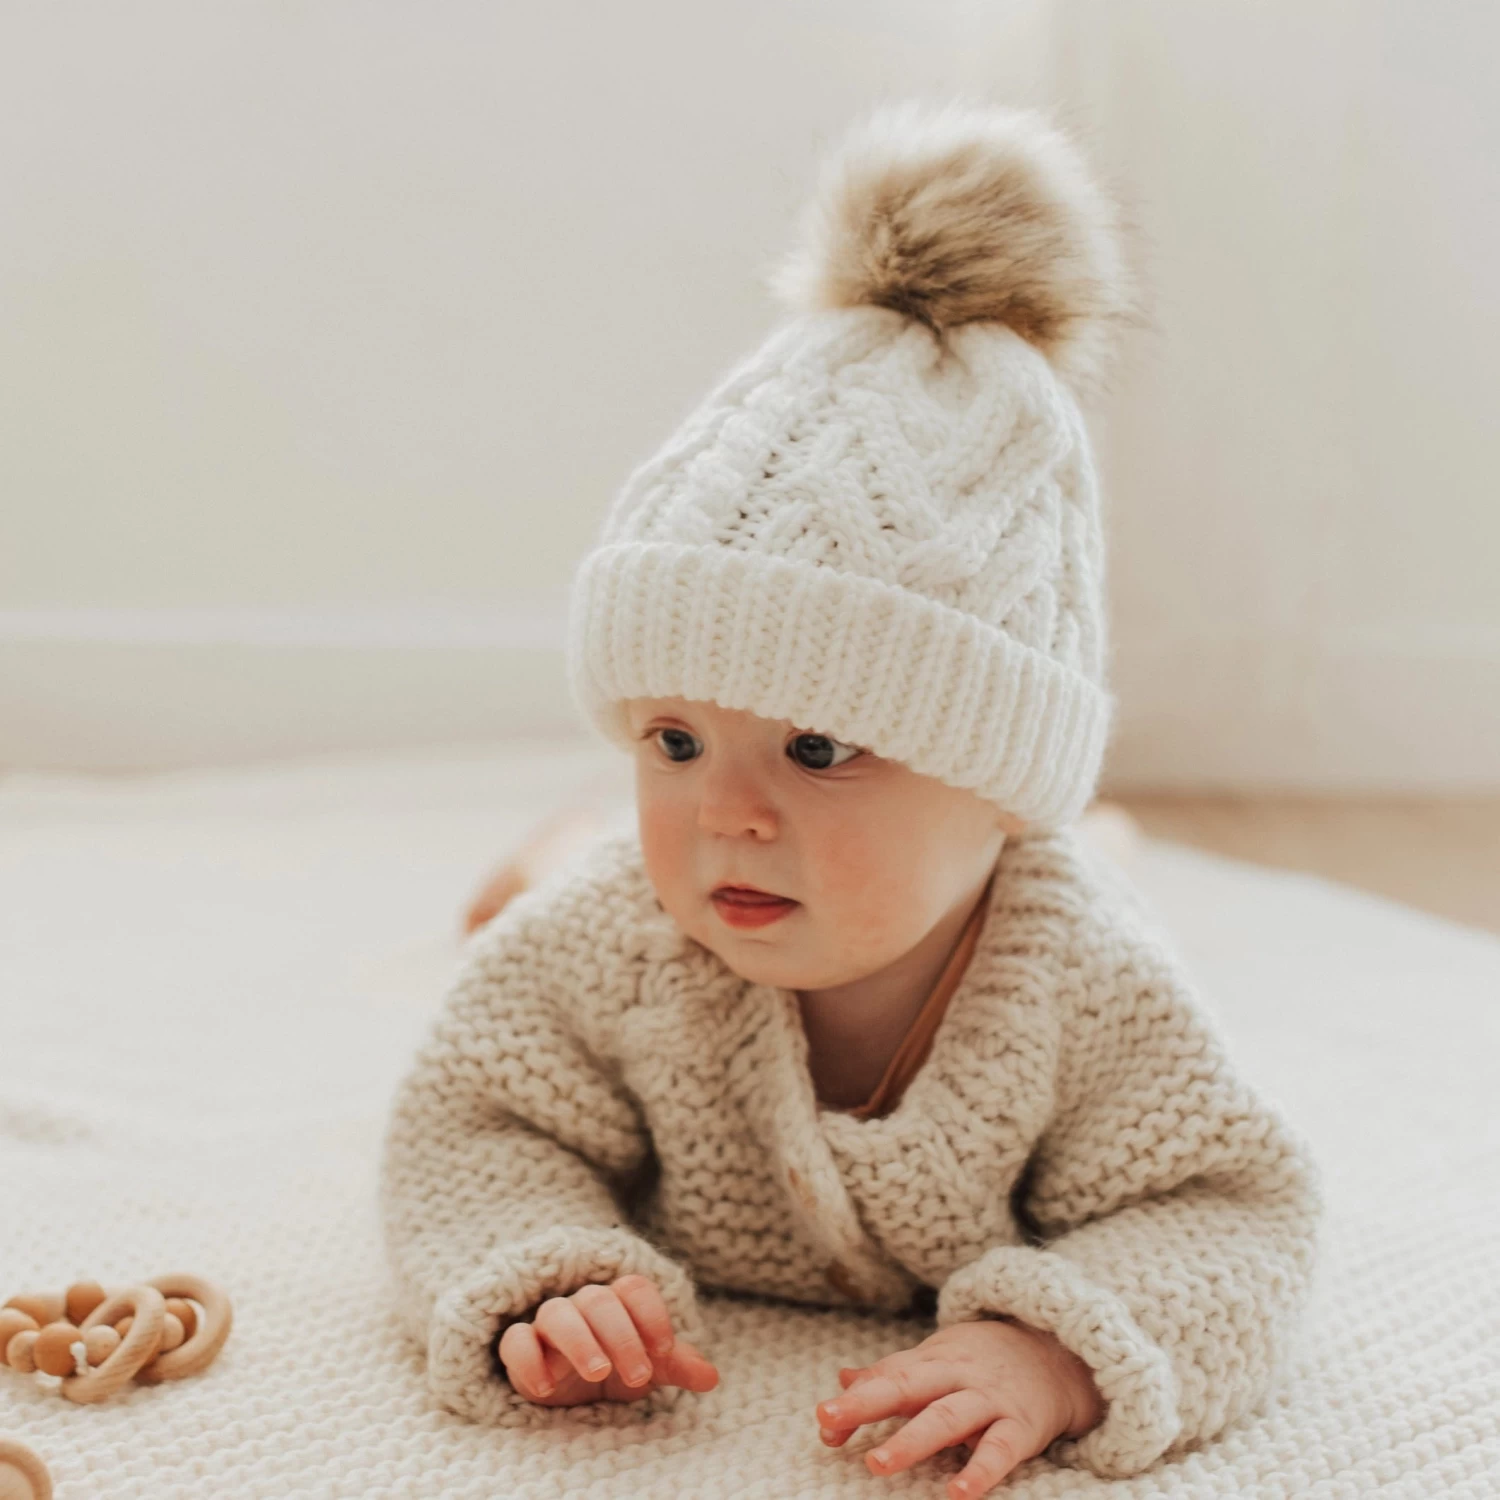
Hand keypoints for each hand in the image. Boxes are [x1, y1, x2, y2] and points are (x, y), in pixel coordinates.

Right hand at [497, 1273, 719, 1406]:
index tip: (664, 1351)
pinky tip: (546, 1388)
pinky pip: (515, 1340)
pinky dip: (528, 1360)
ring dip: (579, 1341)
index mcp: (617, 1300)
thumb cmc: (615, 1367)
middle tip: (638, 1374)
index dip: (652, 1316)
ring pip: (557, 1313)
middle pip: (599, 1301)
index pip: (635, 1289)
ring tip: (598, 1373)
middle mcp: (583, 1303)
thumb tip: (711, 1377)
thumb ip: (676, 1366)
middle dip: (621, 1336)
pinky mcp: (521, 1345)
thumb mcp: (648, 1368)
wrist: (569, 1387)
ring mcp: (549, 1322)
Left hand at [814, 1319, 1102, 1497]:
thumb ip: (893, 1372)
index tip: (823, 1419)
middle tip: (830, 1421)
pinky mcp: (1021, 1426)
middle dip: (867, 1403)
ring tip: (877, 1463)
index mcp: (933, 1359)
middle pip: (907, 1386)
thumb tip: (844, 1379)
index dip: (854, 1399)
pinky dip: (979, 1471)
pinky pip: (999, 1450)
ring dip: (911, 1440)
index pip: (888, 1376)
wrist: (1059, 1351)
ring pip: (946, 1418)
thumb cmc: (985, 1360)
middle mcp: (957, 1375)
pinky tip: (957, 1494)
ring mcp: (989, 1399)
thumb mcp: (939, 1357)